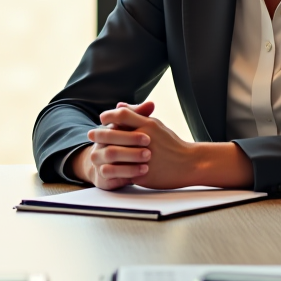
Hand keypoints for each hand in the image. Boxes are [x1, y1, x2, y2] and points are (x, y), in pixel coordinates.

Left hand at [70, 101, 250, 189]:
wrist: (189, 164)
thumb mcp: (156, 125)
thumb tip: (119, 106)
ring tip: (94, 151)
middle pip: (114, 133)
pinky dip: (113, 169)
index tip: (101, 118)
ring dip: (102, 151)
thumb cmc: (171, 144)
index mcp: (148, 125)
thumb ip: (137, 116)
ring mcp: (144, 157)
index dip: (109, 115)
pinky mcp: (143, 174)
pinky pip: (123, 172)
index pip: (122, 115)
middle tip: (90, 134)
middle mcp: (145, 139)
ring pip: (115, 153)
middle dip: (99, 133)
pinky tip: (105, 166)